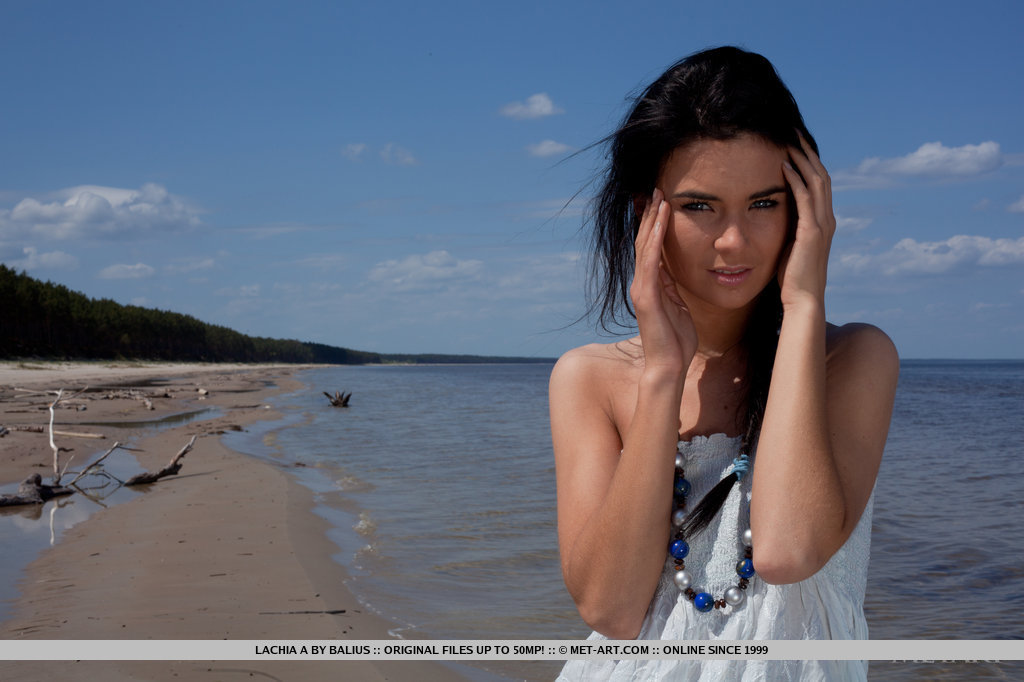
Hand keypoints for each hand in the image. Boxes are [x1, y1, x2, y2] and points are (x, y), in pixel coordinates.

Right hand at [630, 188, 697, 373]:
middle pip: (643, 240)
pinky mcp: (645, 296)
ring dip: (652, 221)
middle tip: (657, 188)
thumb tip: (676, 271)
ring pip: (644, 246)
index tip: (663, 200)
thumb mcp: (679, 306)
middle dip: (651, 214)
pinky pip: (650, 262)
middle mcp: (642, 282)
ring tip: (659, 197)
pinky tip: (660, 223)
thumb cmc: (677, 341)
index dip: (655, 223)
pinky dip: (654, 241)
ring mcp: (641, 288)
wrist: (668, 366)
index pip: (651, 247)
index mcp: (652, 284)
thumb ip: (674, 288)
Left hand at [778, 133, 835, 309]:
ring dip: (802, 159)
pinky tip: (783, 166)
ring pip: (816, 181)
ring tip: (788, 141)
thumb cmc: (791, 277)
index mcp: (822, 222)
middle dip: (807, 152)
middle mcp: (827, 219)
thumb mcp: (789, 245)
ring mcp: (822, 225)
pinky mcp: (812, 232)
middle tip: (792, 132)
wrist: (803, 299)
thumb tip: (773, 215)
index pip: (819, 183)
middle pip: (821, 175)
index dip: (808, 162)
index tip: (793, 144)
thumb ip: (788, 228)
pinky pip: (805, 198)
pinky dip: (795, 179)